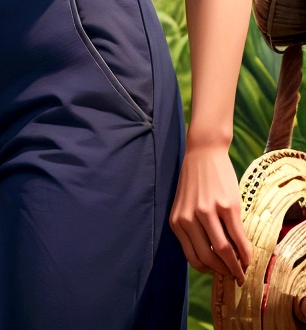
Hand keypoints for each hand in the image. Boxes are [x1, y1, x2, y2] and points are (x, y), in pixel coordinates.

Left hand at [169, 141, 252, 285]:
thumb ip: (193, 228)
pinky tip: (248, 256)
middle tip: (234, 276)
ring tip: (243, 269)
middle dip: (223, 272)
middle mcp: (189, 219)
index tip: (219, 274)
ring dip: (235, 265)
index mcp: (177, 222)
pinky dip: (245, 251)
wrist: (204, 151)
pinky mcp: (226, 206)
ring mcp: (208, 212)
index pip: (193, 257)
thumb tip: (213, 257)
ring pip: (222, 250)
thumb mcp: (186, 206)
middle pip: (208, 257)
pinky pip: (237, 236)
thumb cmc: (196, 180)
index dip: (208, 270)